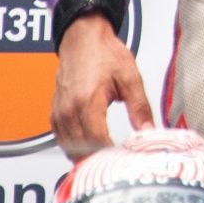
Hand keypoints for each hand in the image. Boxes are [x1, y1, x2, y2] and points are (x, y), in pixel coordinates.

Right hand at [52, 10, 152, 154]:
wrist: (83, 38)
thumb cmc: (104, 53)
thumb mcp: (130, 78)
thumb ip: (140, 107)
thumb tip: (149, 130)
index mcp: (87, 102)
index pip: (97, 143)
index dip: (111, 156)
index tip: (124, 160)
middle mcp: (68, 110)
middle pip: (81, 150)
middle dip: (99, 160)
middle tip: (117, 163)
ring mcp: (59, 112)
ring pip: (69, 148)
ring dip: (85, 156)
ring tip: (106, 159)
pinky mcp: (54, 112)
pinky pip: (61, 139)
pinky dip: (74, 147)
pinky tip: (89, 148)